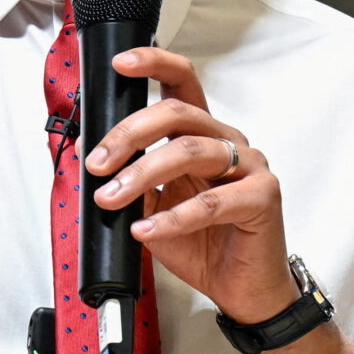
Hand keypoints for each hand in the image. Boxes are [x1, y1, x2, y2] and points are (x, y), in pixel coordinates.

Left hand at [82, 48, 298, 323]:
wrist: (243, 290)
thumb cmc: (205, 245)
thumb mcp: (153, 208)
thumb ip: (131, 180)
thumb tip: (90, 157)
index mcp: (204, 135)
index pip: (182, 83)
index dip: (154, 64)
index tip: (120, 64)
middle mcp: (228, 142)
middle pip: (177, 112)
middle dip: (128, 134)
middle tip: (97, 164)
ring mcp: (250, 167)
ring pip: (190, 151)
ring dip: (141, 174)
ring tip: (112, 198)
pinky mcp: (263, 197)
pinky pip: (210, 202)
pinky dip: (171, 218)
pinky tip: (146, 230)